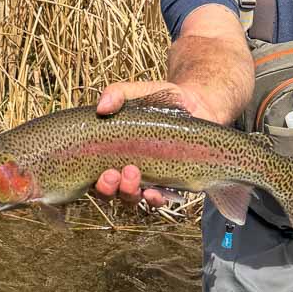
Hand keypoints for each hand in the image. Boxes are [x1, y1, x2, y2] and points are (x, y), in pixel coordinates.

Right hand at [93, 81, 213, 206]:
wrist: (197, 105)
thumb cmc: (161, 100)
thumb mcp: (138, 91)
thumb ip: (117, 93)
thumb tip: (101, 107)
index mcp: (112, 151)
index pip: (94, 174)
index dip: (95, 180)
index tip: (104, 170)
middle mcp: (125, 169)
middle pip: (110, 191)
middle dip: (109, 188)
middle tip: (115, 173)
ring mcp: (147, 178)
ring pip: (131, 197)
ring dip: (129, 193)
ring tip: (134, 176)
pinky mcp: (169, 183)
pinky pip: (157, 199)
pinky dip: (154, 200)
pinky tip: (154, 193)